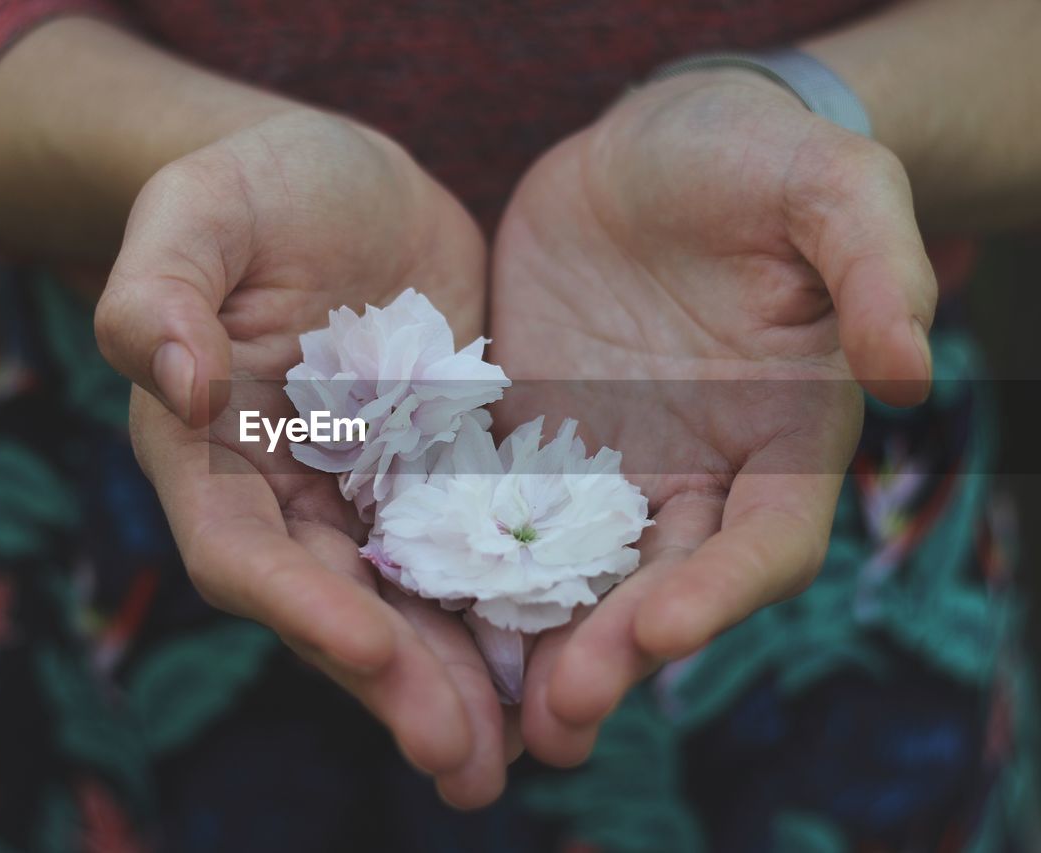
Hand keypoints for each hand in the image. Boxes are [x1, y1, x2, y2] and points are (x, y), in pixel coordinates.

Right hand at [97, 110, 511, 806]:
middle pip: (335, 607)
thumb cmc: (254, 184)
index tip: (372, 648)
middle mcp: (286, 497)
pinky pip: (475, 553)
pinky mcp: (442, 474)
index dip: (299, 606)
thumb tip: (173, 382)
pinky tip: (568, 659)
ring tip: (520, 754)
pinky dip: (512, 610)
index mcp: (211, 455)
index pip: (243, 551)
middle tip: (465, 761)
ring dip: (460, 681)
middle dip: (397, 685)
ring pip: (411, 604)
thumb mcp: (199, 208)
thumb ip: (160, 289)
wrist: (341, 182)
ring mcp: (368, 494)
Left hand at [489, 71, 935, 763]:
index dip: (721, 592)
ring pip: (574, 574)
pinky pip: (492, 510)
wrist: (649, 146)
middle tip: (556, 718)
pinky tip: (422, 611)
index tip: (661, 632)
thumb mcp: (829, 186)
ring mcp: (605, 462)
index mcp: (780, 437)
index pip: (764, 542)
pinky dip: (466, 566)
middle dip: (613, 653)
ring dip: (538, 645)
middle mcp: (695, 471)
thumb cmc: (753, 156)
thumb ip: (873, 268)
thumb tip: (910, 367)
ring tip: (490, 717)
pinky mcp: (527, 436)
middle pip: (660, 585)